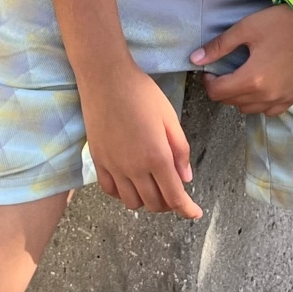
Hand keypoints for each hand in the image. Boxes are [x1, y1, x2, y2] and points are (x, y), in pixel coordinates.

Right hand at [79, 62, 202, 218]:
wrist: (106, 78)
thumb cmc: (142, 92)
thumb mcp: (170, 117)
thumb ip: (180, 150)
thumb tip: (186, 178)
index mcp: (157, 156)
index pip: (174, 196)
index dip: (187, 209)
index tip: (194, 213)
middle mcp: (134, 168)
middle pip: (154, 203)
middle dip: (169, 204)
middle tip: (175, 190)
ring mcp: (114, 166)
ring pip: (132, 203)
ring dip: (146, 200)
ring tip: (153, 186)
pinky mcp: (98, 161)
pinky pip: (110, 191)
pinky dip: (123, 193)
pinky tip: (130, 182)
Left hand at [191, 4, 292, 115]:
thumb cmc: (279, 23)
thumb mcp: (245, 29)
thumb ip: (218, 47)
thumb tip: (194, 59)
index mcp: (251, 79)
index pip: (218, 93)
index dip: (208, 82)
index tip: (209, 71)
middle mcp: (266, 96)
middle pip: (232, 102)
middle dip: (222, 89)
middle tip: (225, 72)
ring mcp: (282, 99)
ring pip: (249, 109)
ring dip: (239, 98)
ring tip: (242, 79)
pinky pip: (269, 110)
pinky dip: (260, 103)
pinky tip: (260, 87)